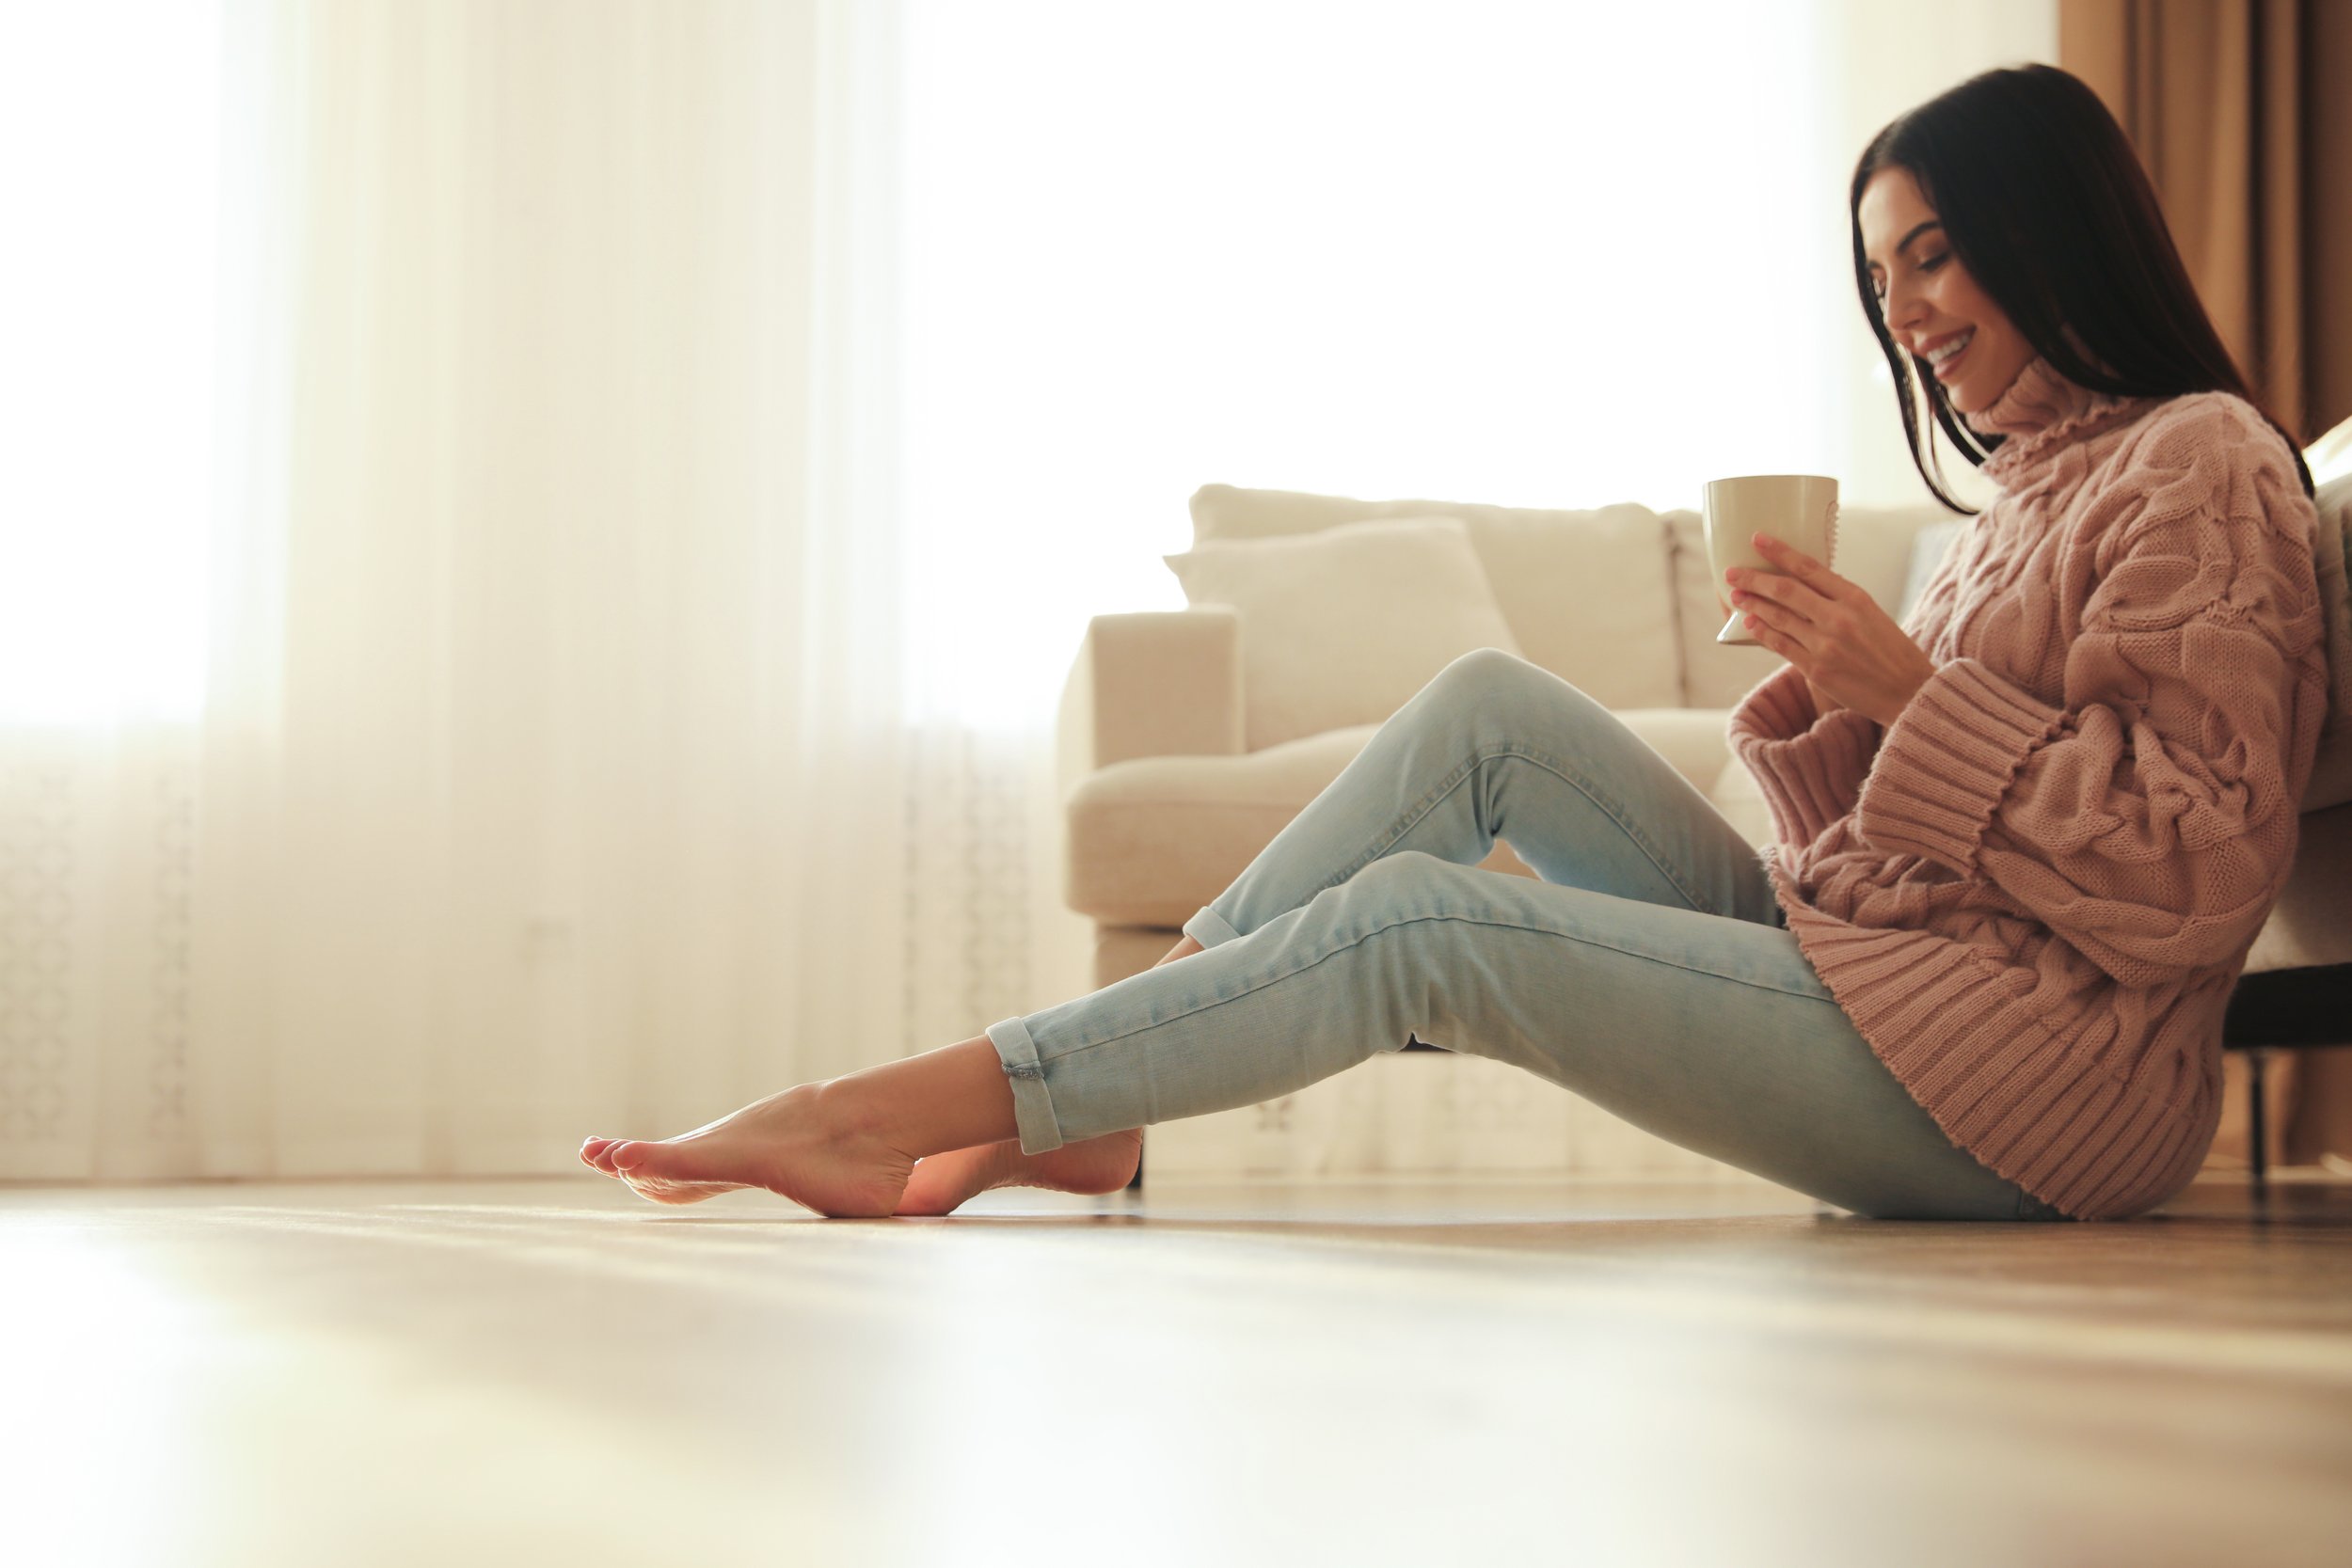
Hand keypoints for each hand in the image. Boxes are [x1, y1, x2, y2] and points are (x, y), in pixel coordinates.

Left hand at [1724, 533, 1936, 727]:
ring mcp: (1825, 645)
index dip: (1779, 552)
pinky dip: (1762, 632)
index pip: (1809, 567)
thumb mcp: (1873, 613)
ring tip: (1736, 596)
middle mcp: (1838, 618)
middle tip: (1732, 573)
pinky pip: (1780, 645)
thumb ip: (1840, 599)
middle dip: (1754, 579)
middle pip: (1785, 591)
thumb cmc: (1891, 650)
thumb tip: (1805, 585)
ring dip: (1752, 605)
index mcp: (1855, 598)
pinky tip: (1749, 622)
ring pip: (1778, 618)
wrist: (1908, 691)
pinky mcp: (1816, 670)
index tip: (1757, 539)